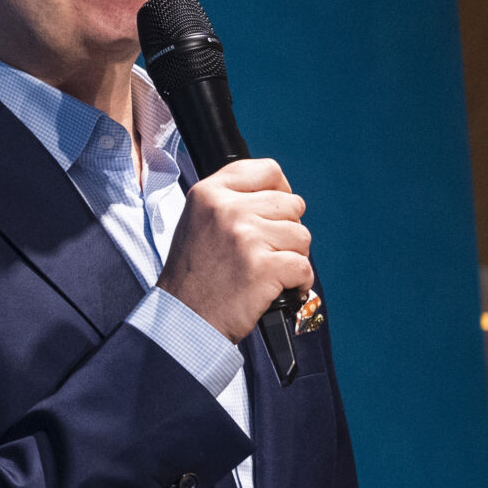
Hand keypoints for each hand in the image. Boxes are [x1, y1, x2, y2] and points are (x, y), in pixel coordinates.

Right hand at [156, 159, 312, 341]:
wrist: (183, 317)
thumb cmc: (193, 274)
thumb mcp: (198, 221)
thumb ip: (231, 201)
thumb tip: (279, 196)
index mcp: (209, 193)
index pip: (267, 170)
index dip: (280, 190)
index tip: (275, 211)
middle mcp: (227, 209)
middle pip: (291, 205)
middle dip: (286, 230)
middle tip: (265, 251)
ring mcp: (246, 237)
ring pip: (302, 236)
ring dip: (292, 257)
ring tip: (266, 271)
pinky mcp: (263, 267)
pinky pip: (304, 267)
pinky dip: (298, 283)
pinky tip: (279, 289)